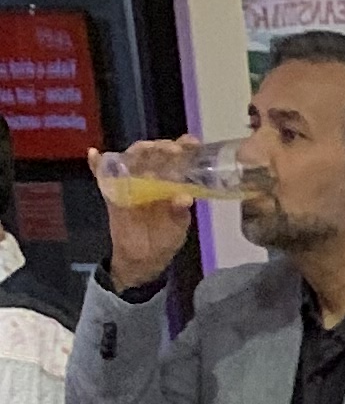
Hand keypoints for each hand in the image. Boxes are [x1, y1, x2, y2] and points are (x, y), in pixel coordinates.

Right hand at [100, 150, 200, 290]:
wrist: (142, 259)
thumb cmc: (163, 240)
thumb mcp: (177, 228)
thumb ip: (179, 213)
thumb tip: (184, 198)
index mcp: (170, 182)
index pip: (177, 159)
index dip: (183, 147)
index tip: (190, 144)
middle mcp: (151, 177)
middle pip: (154, 154)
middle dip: (162, 148)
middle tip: (172, 150)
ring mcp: (131, 183)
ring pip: (131, 160)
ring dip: (137, 152)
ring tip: (144, 150)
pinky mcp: (113, 192)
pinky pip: (102, 175)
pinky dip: (96, 164)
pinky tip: (94, 154)